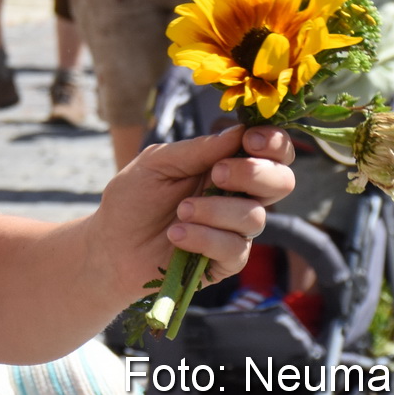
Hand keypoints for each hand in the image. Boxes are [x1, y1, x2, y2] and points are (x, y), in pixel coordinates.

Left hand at [90, 126, 295, 299]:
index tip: (251, 140)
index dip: (273, 143)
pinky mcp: (226, 262)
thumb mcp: (157, 162)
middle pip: (282, 182)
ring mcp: (234, 230)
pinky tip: (177, 235)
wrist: (111, 246)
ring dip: (214, 210)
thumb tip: (238, 132)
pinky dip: (204, 238)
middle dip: (254, 173)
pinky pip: (234, 249)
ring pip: (255, 217)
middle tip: (217, 173)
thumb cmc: (133, 199)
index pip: (271, 152)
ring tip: (180, 211)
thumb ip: (197, 149)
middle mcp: (238, 196)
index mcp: (226, 164)